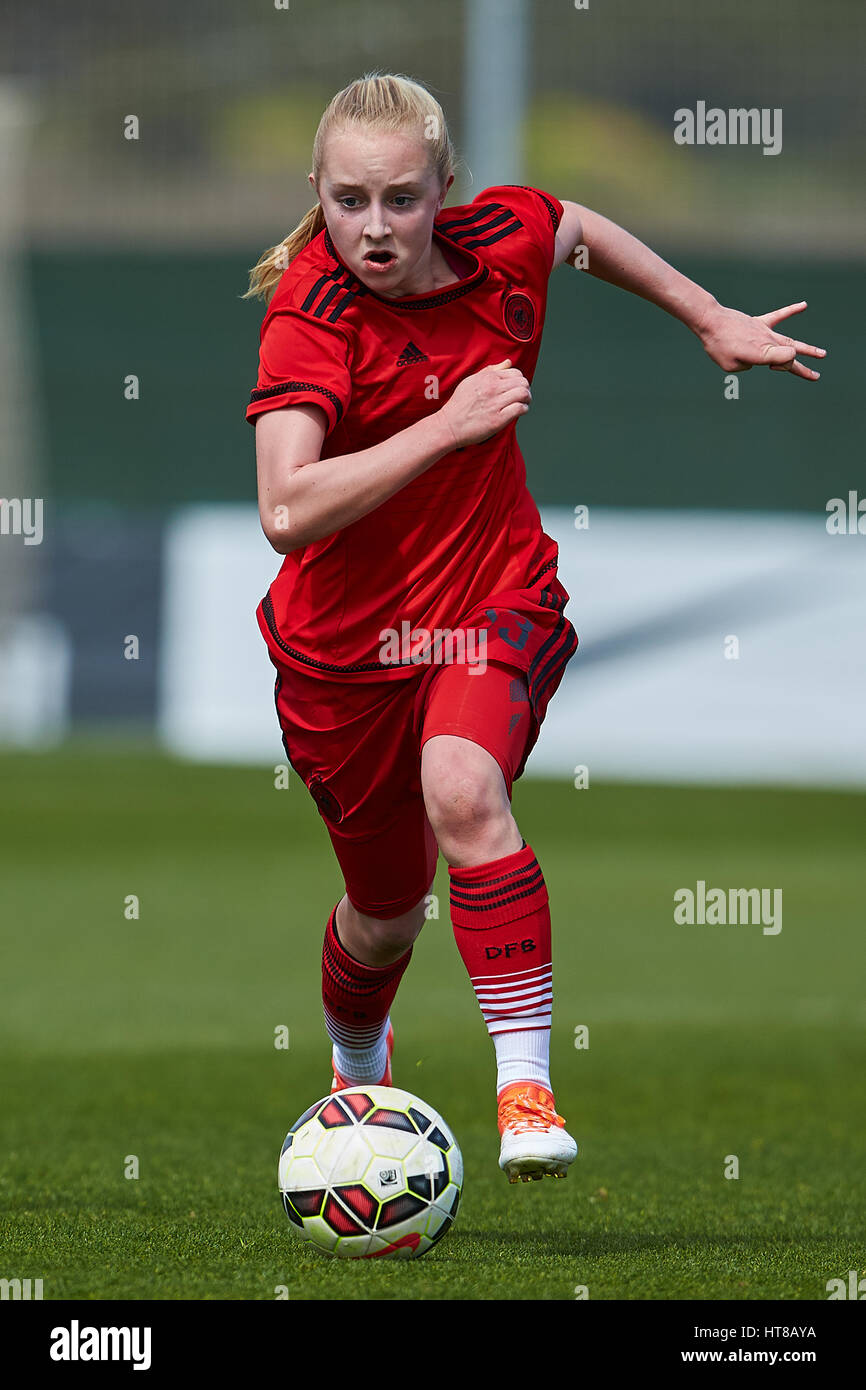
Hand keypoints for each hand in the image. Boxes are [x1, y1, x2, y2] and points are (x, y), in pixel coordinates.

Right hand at [439, 358, 531, 448]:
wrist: (449, 425)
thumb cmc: (459, 404)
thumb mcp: (471, 381)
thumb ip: (491, 371)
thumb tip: (508, 362)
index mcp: (487, 378)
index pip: (516, 373)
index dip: (520, 380)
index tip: (516, 388)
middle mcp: (493, 388)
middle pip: (522, 382)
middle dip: (526, 389)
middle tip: (523, 396)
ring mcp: (495, 404)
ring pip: (523, 394)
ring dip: (527, 399)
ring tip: (523, 403)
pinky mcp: (498, 419)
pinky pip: (519, 409)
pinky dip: (523, 409)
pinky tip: (519, 411)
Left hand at [695, 300, 825, 380]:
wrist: (711, 321)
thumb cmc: (718, 346)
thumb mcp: (730, 366)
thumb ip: (746, 365)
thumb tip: (753, 359)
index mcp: (764, 353)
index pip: (787, 361)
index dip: (785, 367)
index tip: (774, 368)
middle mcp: (768, 341)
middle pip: (792, 355)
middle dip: (804, 367)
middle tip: (817, 375)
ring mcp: (765, 331)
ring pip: (790, 340)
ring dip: (807, 348)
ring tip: (822, 354)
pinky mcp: (758, 322)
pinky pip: (778, 316)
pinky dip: (791, 310)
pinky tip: (804, 305)